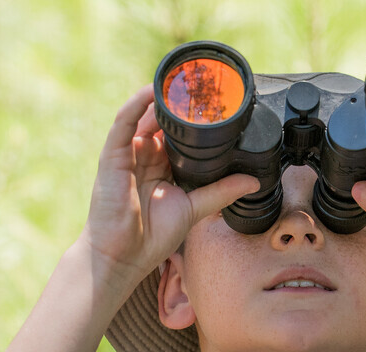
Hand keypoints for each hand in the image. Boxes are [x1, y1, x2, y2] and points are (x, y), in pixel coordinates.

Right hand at [79, 85, 258, 285]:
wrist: (123, 257)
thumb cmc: (150, 237)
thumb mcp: (194, 208)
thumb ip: (221, 192)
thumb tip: (253, 182)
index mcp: (160, 167)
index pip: (178, 136)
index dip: (193, 120)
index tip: (214, 104)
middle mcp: (143, 156)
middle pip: (161, 121)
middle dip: (179, 104)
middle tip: (203, 85)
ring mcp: (127, 154)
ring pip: (143, 116)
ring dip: (160, 98)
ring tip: (182, 80)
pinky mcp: (113, 156)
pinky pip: (123, 123)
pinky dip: (136, 105)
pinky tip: (152, 91)